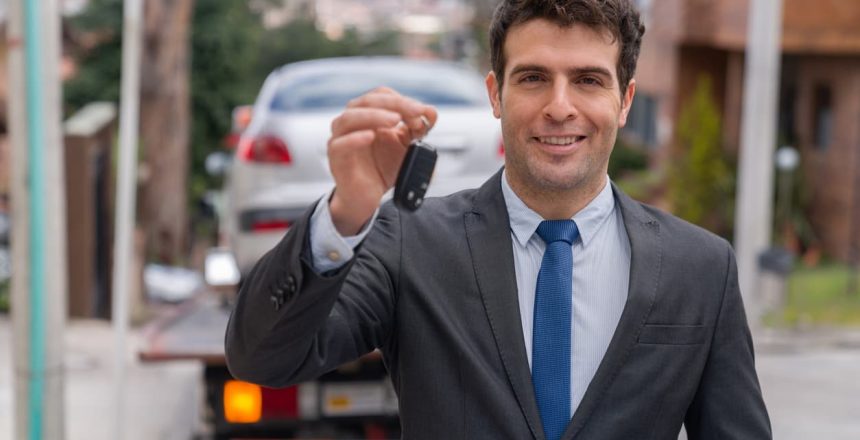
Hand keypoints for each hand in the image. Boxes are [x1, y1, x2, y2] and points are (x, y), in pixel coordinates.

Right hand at [327, 87, 436, 234]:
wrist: (367, 197)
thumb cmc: (382, 169)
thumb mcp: (407, 146)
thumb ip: (418, 129)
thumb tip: (431, 112)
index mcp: (368, 115)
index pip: (382, 95)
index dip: (402, 100)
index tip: (422, 112)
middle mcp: (352, 122)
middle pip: (367, 101)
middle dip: (394, 105)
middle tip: (414, 112)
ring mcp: (341, 138)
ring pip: (350, 118)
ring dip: (374, 116)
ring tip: (394, 120)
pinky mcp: (336, 158)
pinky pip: (340, 144)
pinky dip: (355, 138)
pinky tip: (370, 137)